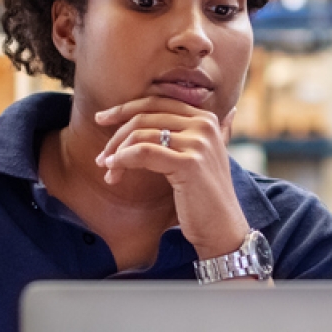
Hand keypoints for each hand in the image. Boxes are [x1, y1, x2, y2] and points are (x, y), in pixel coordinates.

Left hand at [94, 97, 248, 258]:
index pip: (157, 102)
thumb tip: (229, 111)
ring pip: (140, 135)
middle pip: (145, 116)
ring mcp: (198, 143)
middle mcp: (204, 125)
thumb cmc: (207, 197)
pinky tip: (114, 172)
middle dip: (116, 134)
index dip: (125, 108)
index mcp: (206, 118)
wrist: (222, 229)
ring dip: (117, 153)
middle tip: (102, 156)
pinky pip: (143, 152)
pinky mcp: (189, 164)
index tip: (102, 120)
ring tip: (108, 170)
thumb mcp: (206, 157)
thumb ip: (207, 133)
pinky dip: (123, 160)